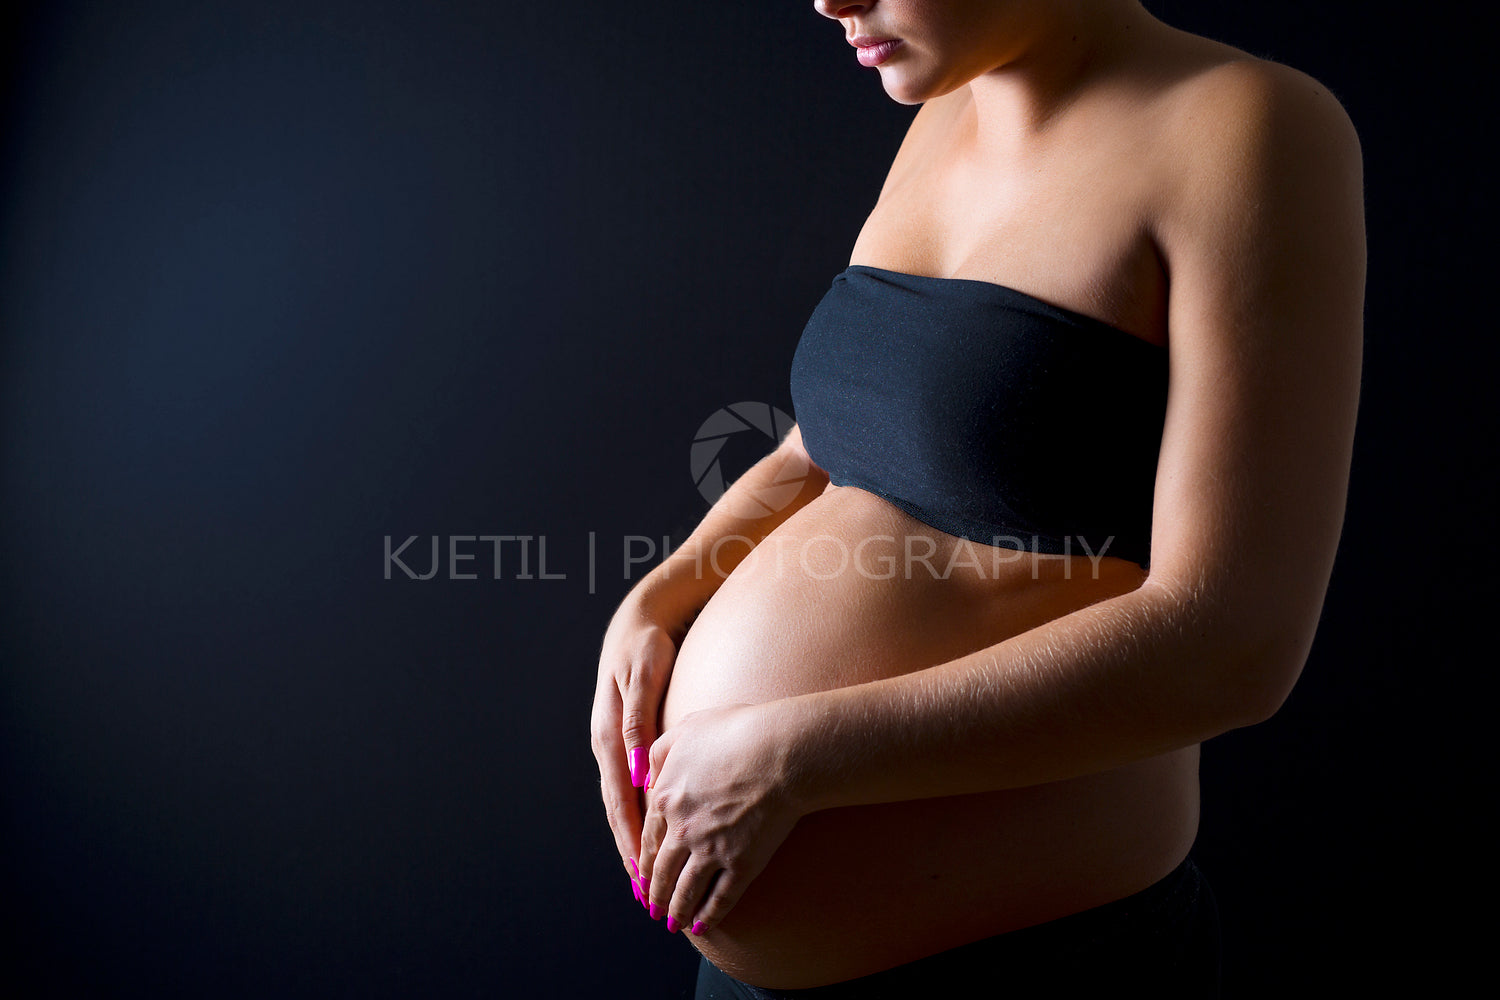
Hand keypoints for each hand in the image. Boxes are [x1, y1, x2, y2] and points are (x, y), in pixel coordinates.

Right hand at [590, 593, 682, 900]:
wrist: (637, 622)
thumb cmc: (645, 648)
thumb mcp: (643, 678)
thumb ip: (639, 723)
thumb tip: (639, 770)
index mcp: (609, 735)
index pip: (619, 798)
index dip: (629, 837)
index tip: (641, 871)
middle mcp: (608, 745)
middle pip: (617, 809)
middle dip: (630, 851)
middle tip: (645, 892)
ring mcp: (615, 744)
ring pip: (623, 802)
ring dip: (633, 839)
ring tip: (646, 876)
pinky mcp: (627, 740)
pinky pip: (632, 786)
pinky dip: (639, 814)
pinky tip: (652, 832)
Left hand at [636, 702, 804, 935]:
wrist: (781, 751)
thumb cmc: (739, 730)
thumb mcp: (687, 728)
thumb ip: (660, 751)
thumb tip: (646, 774)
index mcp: (666, 797)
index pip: (648, 837)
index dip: (644, 859)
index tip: (642, 873)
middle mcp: (682, 829)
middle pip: (662, 869)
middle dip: (655, 892)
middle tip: (652, 906)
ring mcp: (711, 850)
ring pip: (686, 889)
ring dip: (676, 910)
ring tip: (672, 924)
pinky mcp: (742, 864)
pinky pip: (721, 897)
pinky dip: (709, 915)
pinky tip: (702, 926)